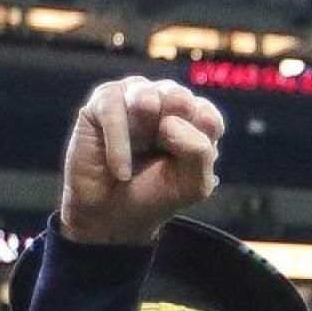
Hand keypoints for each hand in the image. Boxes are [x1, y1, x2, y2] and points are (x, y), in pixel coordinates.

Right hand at [59, 77, 225, 245]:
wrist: (110, 215)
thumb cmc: (153, 195)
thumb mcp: (192, 185)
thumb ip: (199, 151)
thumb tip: (169, 122)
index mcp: (194, 119)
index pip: (207, 116)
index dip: (196, 143)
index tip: (184, 165)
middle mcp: (167, 100)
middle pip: (179, 98)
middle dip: (170, 131)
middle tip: (159, 151)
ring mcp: (135, 95)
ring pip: (146, 95)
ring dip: (143, 128)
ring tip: (138, 154)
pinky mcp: (103, 101)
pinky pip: (113, 107)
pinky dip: (118, 143)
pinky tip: (120, 169)